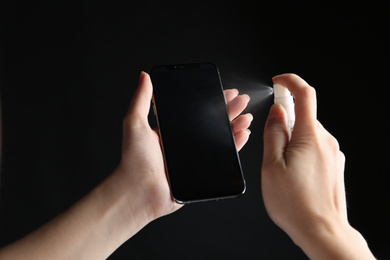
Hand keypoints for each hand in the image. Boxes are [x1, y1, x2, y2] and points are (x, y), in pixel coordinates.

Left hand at [116, 72, 251, 219]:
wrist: (138, 192)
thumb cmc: (133, 161)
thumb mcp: (135, 123)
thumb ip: (141, 99)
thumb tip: (144, 76)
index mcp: (172, 130)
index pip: (196, 111)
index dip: (212, 101)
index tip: (224, 92)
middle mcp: (184, 142)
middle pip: (212, 122)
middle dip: (228, 110)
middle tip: (241, 100)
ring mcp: (194, 157)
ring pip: (220, 138)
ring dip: (234, 126)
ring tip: (245, 116)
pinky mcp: (201, 172)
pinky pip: (222, 156)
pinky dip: (234, 145)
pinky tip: (242, 135)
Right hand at [261, 74, 374, 258]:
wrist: (322, 230)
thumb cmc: (295, 203)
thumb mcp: (272, 165)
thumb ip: (274, 134)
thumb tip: (277, 113)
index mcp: (310, 136)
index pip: (304, 94)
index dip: (290, 82)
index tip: (278, 81)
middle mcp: (326, 141)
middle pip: (303, 116)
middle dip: (284, 122)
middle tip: (270, 143)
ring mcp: (333, 154)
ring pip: (307, 134)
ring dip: (292, 140)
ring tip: (282, 168)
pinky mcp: (334, 165)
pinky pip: (315, 148)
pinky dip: (301, 151)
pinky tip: (294, 174)